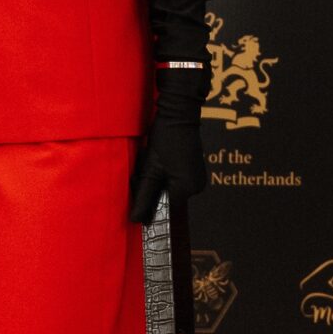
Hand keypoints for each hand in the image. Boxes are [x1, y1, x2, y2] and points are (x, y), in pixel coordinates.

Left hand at [129, 75, 209, 222]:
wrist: (179, 113)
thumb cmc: (165, 139)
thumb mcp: (150, 169)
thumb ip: (144, 195)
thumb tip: (136, 221)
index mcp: (187, 189)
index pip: (164, 208)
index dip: (148, 200)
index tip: (138, 184)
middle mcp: (196, 186)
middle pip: (166, 198)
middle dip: (151, 187)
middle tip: (143, 169)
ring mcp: (197, 177)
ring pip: (168, 188)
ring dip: (155, 179)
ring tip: (151, 160)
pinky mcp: (193, 168)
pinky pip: (174, 178)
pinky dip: (162, 172)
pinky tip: (158, 158)